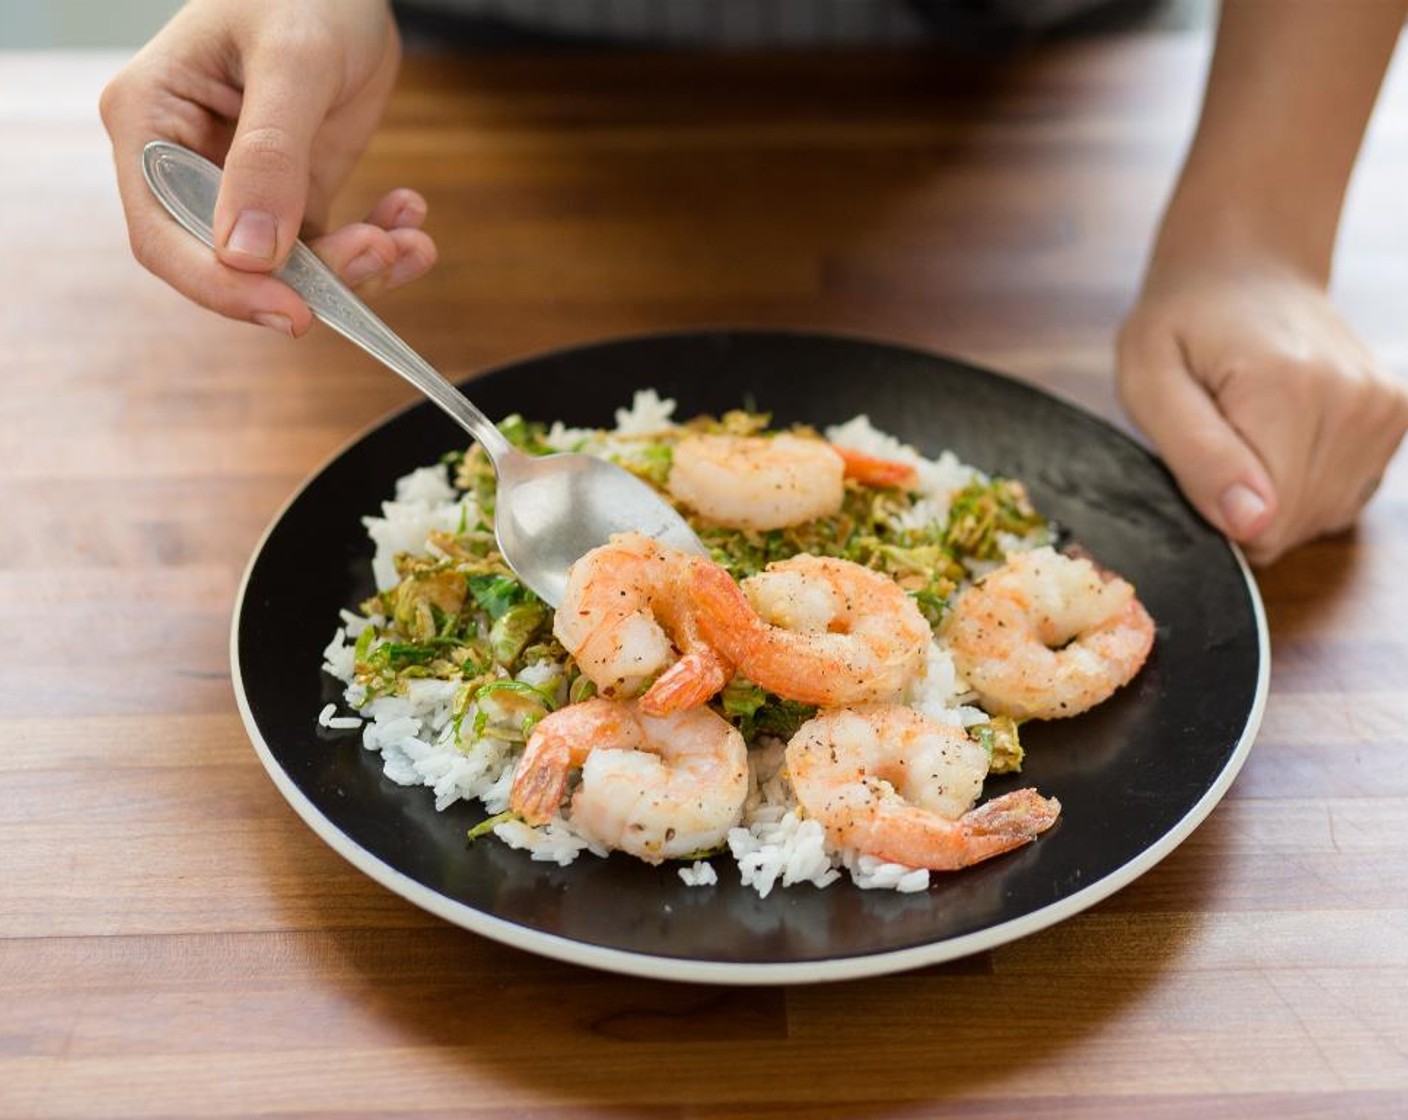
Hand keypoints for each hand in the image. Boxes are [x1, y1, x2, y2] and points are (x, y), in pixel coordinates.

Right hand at [99, 0, 435, 335]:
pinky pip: (328, 247)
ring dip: (354, 266)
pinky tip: (410, 218)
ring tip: (407, 239)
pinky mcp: (294, 191)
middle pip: (229, 263)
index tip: (292, 311)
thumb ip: (270, 154)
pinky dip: (374, 246)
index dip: (221, 287)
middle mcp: (186, 161)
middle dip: (309, 277)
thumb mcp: (293, 62)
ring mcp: (241, 183)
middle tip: (380, 253)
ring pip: (287, 266)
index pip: (162, 236)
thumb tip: (248, 252)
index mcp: (150, 121)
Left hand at [1117, 258, 1407, 565]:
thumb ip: (1196, 457)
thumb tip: (1252, 524)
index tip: (1196, 463)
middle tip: (1216, 440)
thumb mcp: (1149, 383)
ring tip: (1246, 431)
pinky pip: (1346, 494)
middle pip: (1295, 524)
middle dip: (1244, 506)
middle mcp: (1352, 398)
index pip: (1264, 523)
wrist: (1245, 266)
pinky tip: (1281, 435)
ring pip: (1322, 515)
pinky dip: (1307, 482)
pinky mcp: (1397, 413)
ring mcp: (1384, 406)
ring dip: (1277, 494)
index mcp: (1286, 389)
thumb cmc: (1181, 323)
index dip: (1215, 513)